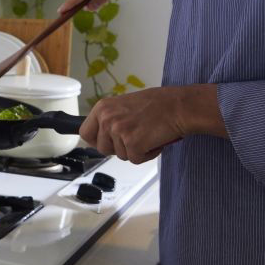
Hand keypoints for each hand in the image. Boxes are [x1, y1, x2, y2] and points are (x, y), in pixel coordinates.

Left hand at [80, 84, 225, 163]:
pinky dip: (147, 155)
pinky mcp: (132, 143)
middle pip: (102, 149)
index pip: (85, 133)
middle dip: (119, 148)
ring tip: (148, 134)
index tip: (108, 142)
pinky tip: (155, 140)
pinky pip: (135, 159)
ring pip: (120, 155)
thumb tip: (100, 135)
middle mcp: (107, 118)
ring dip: (135, 150)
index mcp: (102, 108)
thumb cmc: (158, 104)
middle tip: (136, 137)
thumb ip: (111, 118)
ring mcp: (118, 131)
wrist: (179, 106)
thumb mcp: (124, 106)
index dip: (96, 141)